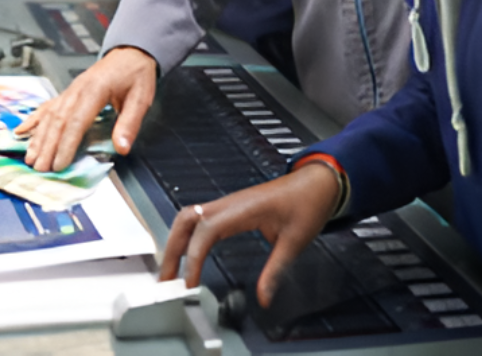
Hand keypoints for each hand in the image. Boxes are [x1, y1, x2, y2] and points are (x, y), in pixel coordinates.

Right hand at [16, 46, 156, 171]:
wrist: (130, 52)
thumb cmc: (136, 74)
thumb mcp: (141, 98)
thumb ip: (130, 123)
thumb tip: (122, 148)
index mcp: (95, 90)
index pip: (77, 121)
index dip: (66, 144)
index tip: (59, 164)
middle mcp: (77, 89)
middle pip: (58, 121)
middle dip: (48, 146)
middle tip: (40, 169)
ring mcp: (70, 90)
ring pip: (49, 115)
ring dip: (38, 138)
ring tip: (30, 158)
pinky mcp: (68, 92)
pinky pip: (47, 107)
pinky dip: (33, 120)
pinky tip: (21, 131)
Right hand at [159, 164, 341, 306]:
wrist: (315, 184)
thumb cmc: (306, 204)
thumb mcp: (295, 241)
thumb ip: (275, 270)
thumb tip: (263, 297)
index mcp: (243, 208)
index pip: (206, 230)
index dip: (193, 256)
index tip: (189, 282)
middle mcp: (230, 203)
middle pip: (187, 219)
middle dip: (172, 248)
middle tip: (167, 279)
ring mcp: (228, 203)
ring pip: (189, 217)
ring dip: (176, 241)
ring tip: (172, 271)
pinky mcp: (230, 208)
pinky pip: (200, 219)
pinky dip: (187, 236)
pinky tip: (187, 254)